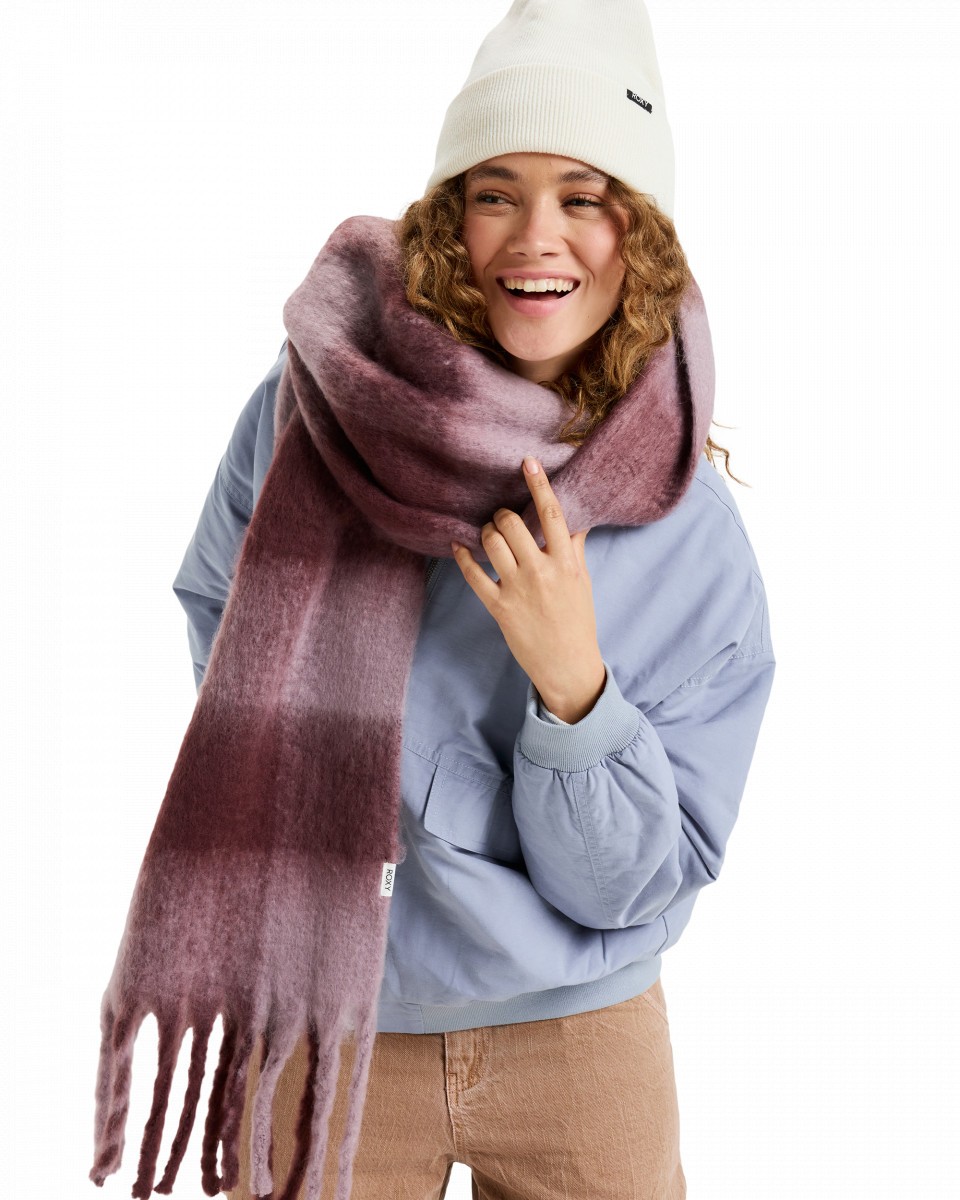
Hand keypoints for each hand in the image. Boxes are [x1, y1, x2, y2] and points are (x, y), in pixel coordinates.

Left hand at [450, 455, 605, 723]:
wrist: (568, 665)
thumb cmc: (577, 621)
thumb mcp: (582, 581)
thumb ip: (573, 548)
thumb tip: (574, 520)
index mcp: (567, 563)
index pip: (552, 515)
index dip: (539, 485)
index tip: (527, 462)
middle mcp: (542, 572)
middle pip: (513, 525)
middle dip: (502, 516)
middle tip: (502, 520)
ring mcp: (518, 590)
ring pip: (492, 543)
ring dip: (486, 533)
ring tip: (489, 536)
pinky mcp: (499, 608)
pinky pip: (474, 575)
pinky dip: (463, 557)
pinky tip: (458, 547)